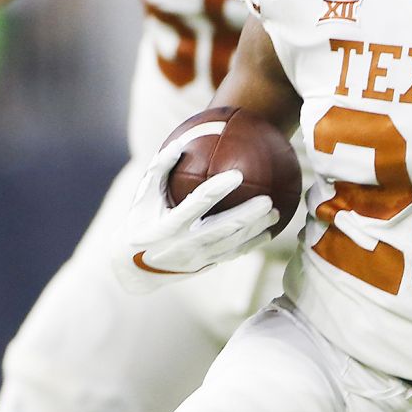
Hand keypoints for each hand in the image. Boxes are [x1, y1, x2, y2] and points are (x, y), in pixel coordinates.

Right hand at [118, 125, 276, 288]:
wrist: (135, 269)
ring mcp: (197, 258)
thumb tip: (179, 143)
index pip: (196, 204)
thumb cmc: (141, 222)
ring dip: (255, 230)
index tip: (237, 174)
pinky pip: (232, 255)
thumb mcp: (143, 197)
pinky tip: (268, 233)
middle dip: (246, 216)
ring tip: (277, 212)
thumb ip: (160, 169)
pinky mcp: (206, 266)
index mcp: (167, 226)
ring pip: (232, 244)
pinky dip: (251, 245)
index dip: (217, 190)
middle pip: (221, 229)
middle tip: (268, 200)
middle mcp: (183, 244)